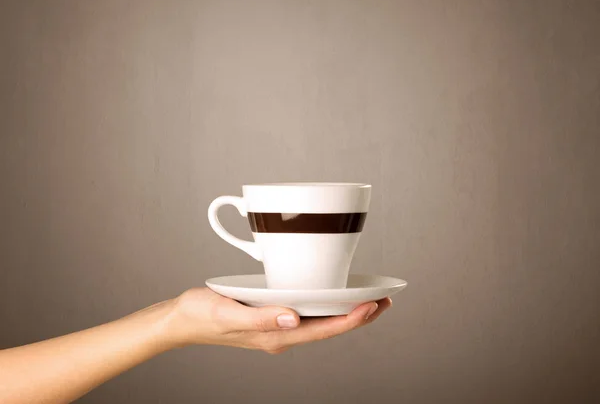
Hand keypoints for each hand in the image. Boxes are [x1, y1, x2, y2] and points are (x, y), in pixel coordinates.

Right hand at [164, 288, 391, 353]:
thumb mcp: (229, 313)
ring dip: (344, 312)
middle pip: (327, 328)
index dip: (350, 320)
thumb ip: (262, 318)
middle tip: (384, 301)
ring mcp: (276, 329)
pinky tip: (330, 297)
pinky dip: (324, 307)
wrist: (181, 320)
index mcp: (274, 337)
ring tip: (367, 300)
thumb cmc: (201, 314)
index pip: (322, 330)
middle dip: (357, 317)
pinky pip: (305, 316)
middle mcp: (279, 335)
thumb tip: (295, 318)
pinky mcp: (270, 319)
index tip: (373, 306)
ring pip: (319, 322)